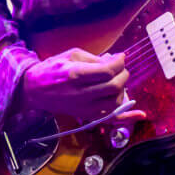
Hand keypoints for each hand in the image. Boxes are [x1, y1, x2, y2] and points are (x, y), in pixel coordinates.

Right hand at [19, 49, 141, 128]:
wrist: (34, 89)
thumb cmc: (52, 68)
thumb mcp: (71, 55)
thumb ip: (95, 58)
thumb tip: (116, 60)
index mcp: (76, 74)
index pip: (107, 71)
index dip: (119, 63)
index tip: (122, 57)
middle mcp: (81, 93)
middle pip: (114, 86)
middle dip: (123, 74)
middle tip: (121, 68)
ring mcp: (84, 107)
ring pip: (115, 101)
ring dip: (122, 89)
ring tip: (117, 81)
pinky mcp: (86, 115)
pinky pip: (110, 119)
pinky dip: (127, 117)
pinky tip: (140, 114)